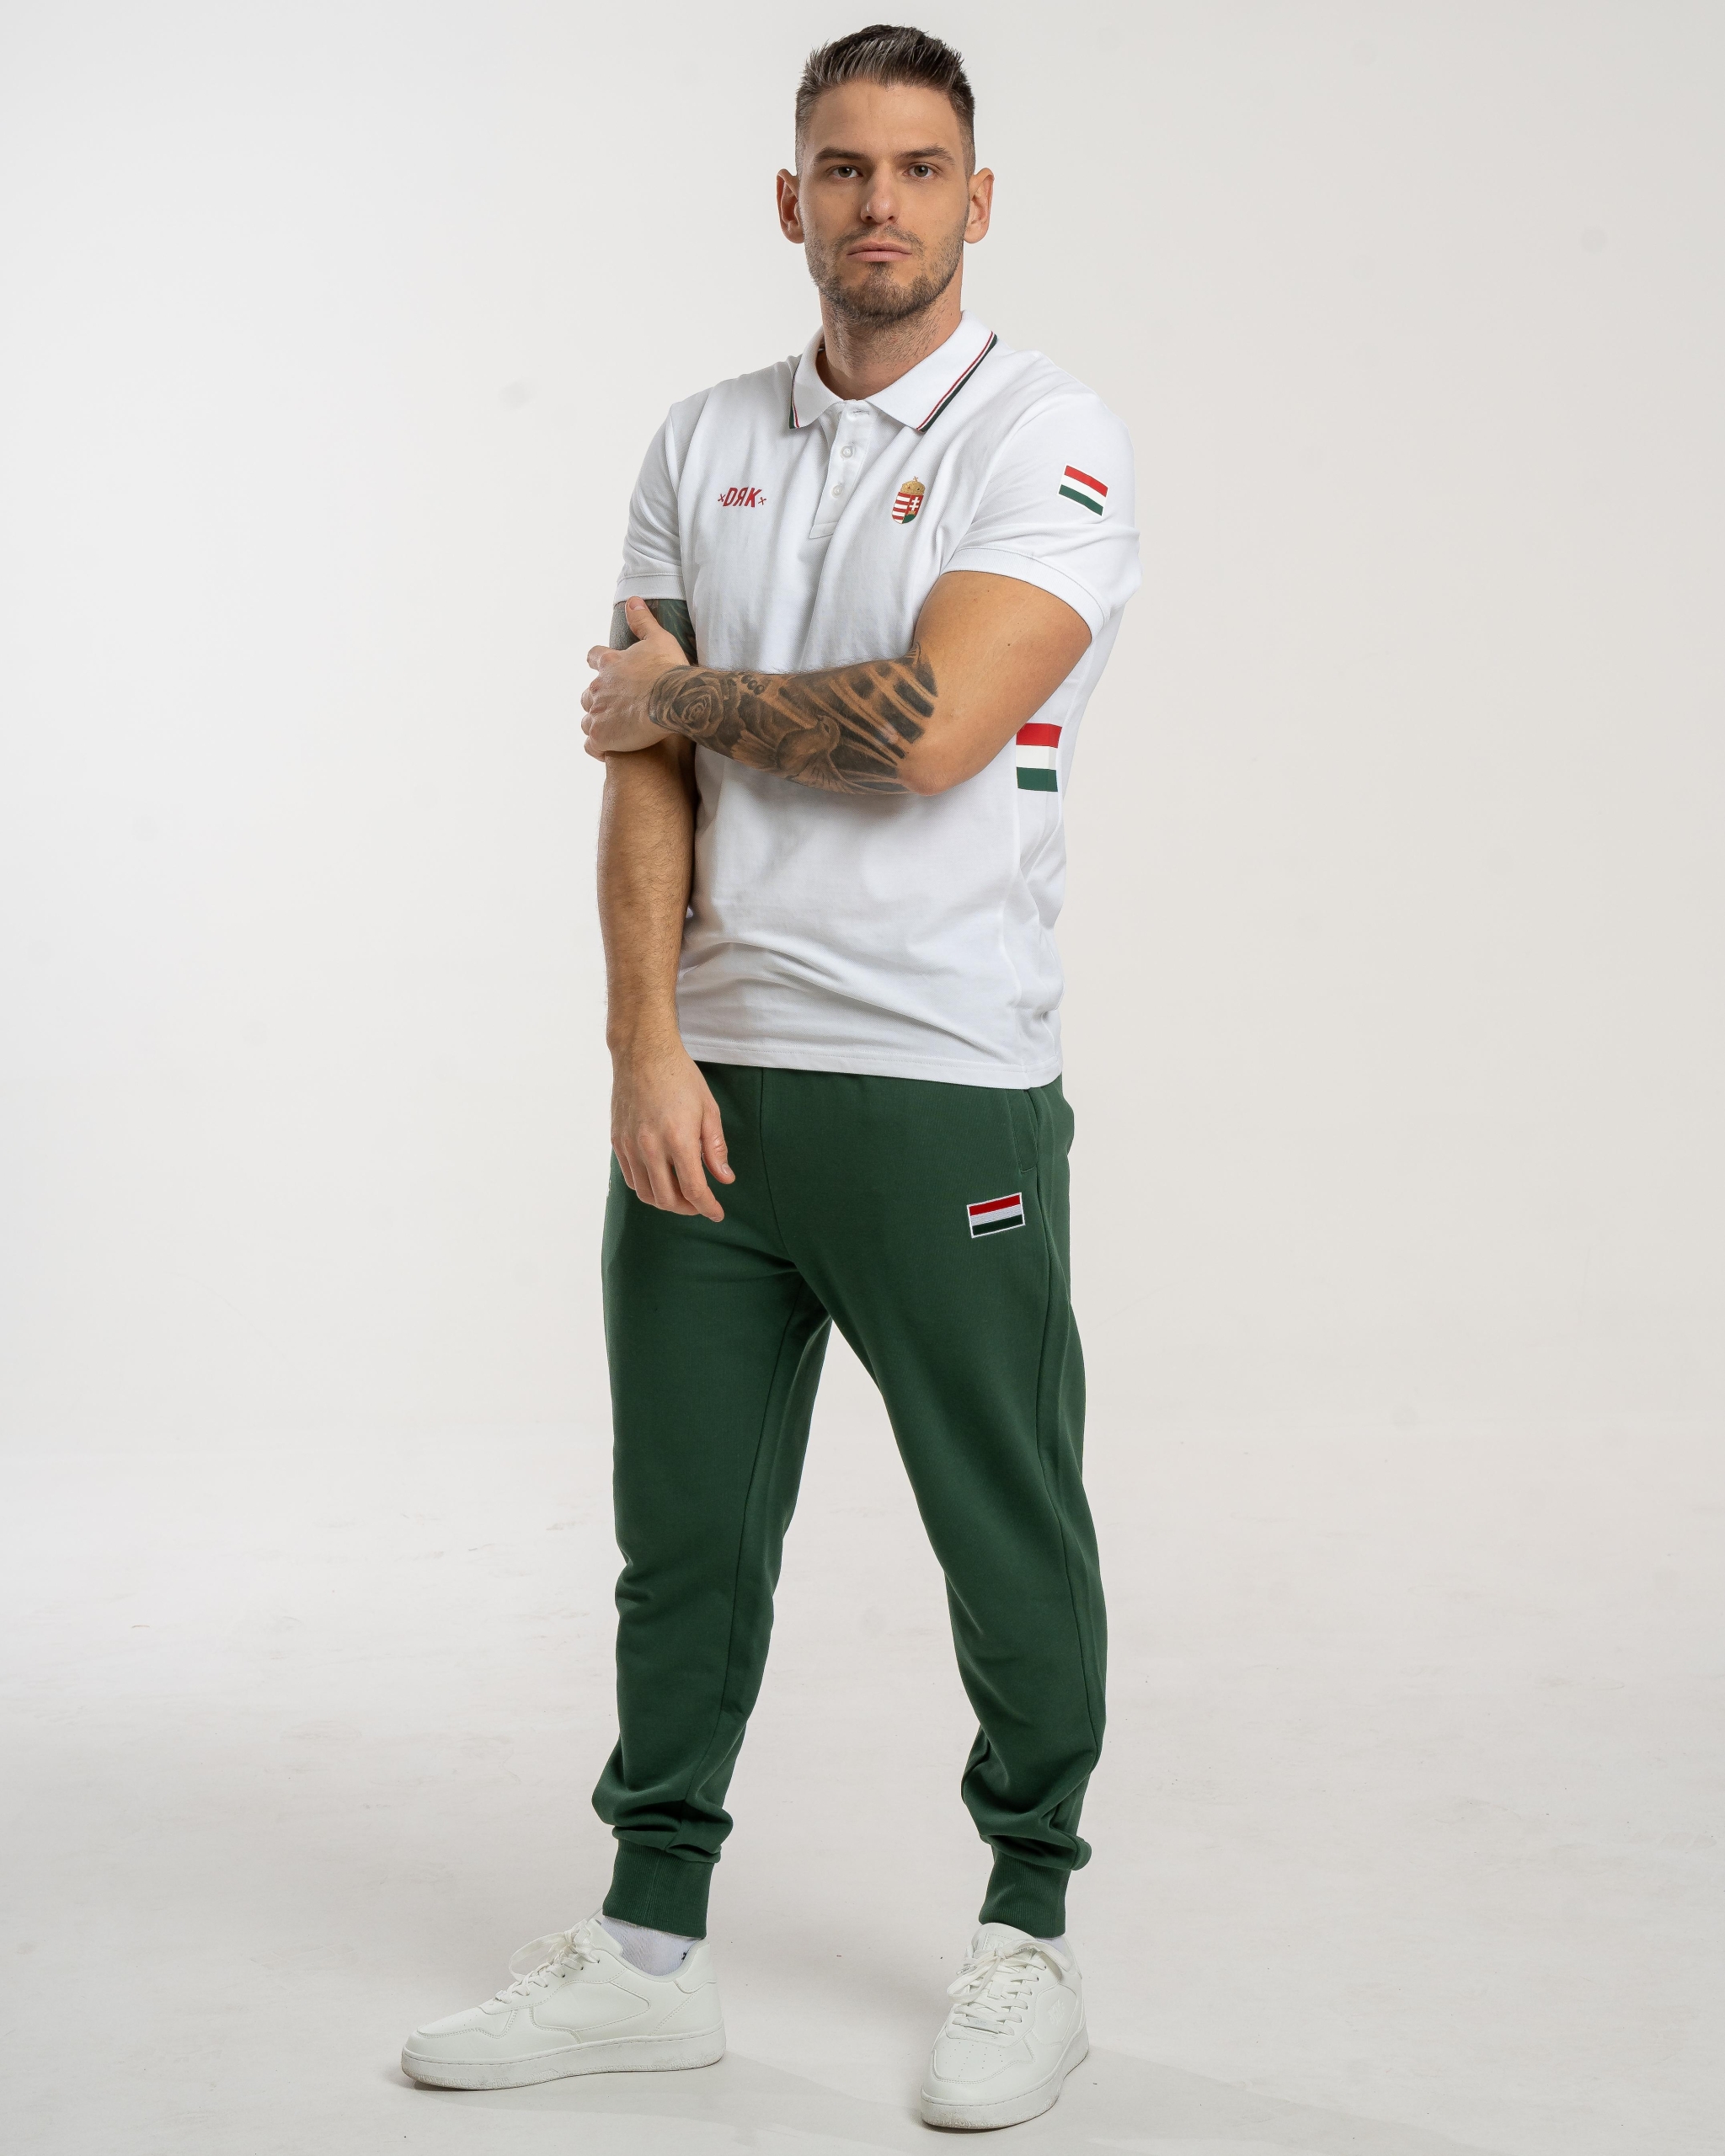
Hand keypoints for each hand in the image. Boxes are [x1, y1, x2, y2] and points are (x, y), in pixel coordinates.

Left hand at [582, 598, 689, 757]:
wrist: (674, 700)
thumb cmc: (669, 669)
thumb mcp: (659, 639)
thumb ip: (643, 621)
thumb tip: (633, 601)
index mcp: (610, 664)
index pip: (594, 658)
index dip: (597, 664)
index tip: (601, 668)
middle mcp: (598, 688)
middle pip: (588, 695)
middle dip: (599, 701)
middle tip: (618, 710)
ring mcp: (597, 713)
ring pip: (587, 721)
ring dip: (599, 725)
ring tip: (617, 733)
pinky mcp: (601, 737)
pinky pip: (592, 746)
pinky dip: (600, 748)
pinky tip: (612, 751)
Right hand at [611, 1034, 733, 1220]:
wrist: (643, 1053)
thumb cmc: (680, 1077)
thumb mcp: (708, 1109)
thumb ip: (715, 1148)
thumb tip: (724, 1178)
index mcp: (678, 1139)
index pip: (694, 1189)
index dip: (708, 1207)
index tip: (717, 1213)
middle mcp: (650, 1147)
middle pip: (667, 1199)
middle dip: (688, 1208)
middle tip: (700, 1203)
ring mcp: (630, 1146)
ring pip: (646, 1194)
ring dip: (666, 1201)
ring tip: (682, 1194)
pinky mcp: (617, 1141)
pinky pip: (631, 1178)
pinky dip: (647, 1187)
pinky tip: (660, 1179)